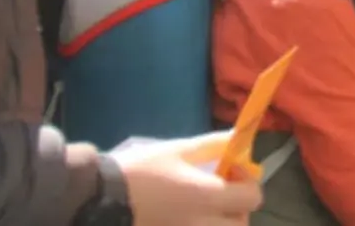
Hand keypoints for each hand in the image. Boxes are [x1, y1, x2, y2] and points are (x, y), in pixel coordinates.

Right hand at [114, 135, 261, 225]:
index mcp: (208, 197)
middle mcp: (204, 224)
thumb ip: (212, 145)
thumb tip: (239, 138)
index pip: (252, 197)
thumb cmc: (142, 170)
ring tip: (204, 207)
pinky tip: (187, 216)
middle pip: (241, 224)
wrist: (102, 199)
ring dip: (222, 222)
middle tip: (220, 193)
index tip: (231, 170)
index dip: (247, 181)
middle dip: (237, 209)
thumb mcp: (178, 149)